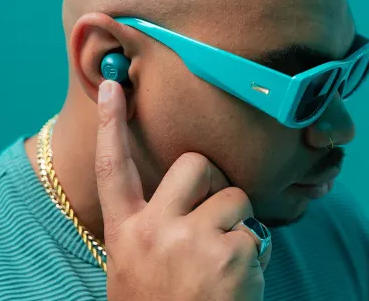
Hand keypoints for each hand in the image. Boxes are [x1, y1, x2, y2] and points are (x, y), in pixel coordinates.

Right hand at [95, 80, 271, 300]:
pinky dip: (256, 256)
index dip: (111, 124)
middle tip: (214, 213)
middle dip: (214, 181)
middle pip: (194, 164)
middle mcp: (153, 231)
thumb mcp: (139, 265)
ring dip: (238, 227)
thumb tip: (185, 189)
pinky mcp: (230, 254)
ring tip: (223, 265)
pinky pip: (257, 233)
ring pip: (235, 198)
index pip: (113, 167)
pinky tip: (238, 286)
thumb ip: (152, 224)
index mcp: (127, 233)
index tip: (112, 87)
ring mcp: (191, 241)